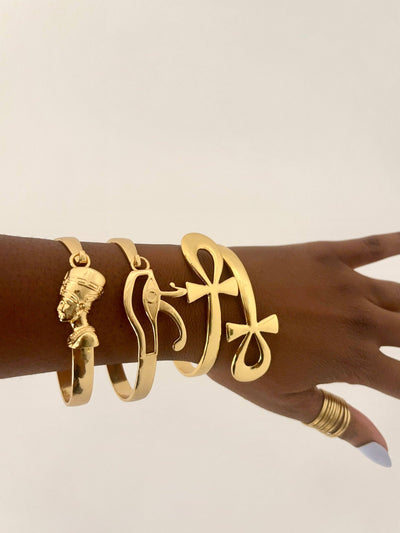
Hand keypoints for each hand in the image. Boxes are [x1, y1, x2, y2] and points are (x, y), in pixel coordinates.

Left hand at [208, 231, 399, 464]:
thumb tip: (382, 452)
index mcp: (351, 361)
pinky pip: (373, 245)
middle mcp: (360, 321)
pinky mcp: (328, 254)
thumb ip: (338, 421)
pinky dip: (397, 242)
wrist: (205, 303)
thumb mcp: (286, 400)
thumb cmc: (240, 357)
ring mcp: (347, 284)